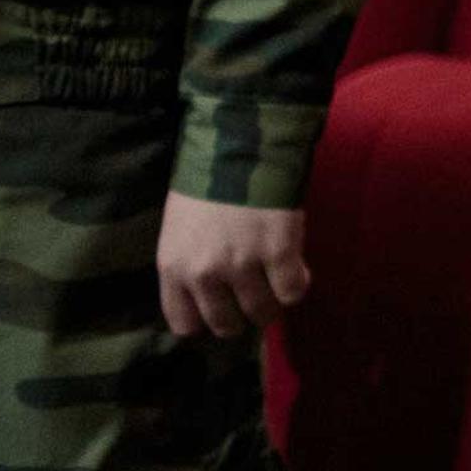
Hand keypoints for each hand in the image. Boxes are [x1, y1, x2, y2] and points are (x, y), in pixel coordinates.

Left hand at [156, 195, 309, 339]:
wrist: (240, 145)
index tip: (220, 307)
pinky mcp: (279, 252)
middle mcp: (205, 274)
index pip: (185, 325)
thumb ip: (191, 266)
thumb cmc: (205, 185)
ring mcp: (244, 265)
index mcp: (174, 268)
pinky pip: (292, 291)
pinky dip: (297, 286)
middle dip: (241, 316)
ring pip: (262, 313)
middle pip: (226, 324)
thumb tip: (213, 294)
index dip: (206, 320)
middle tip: (253, 297)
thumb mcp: (180, 232)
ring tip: (276, 286)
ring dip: (272, 305)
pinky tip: (296, 271)